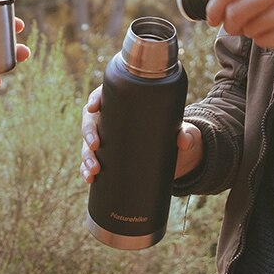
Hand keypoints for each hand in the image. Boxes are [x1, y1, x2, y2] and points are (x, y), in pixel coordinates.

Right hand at [80, 85, 203, 182]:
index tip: (94, 106)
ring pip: (87, 145)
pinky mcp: (108, 159)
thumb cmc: (175, 134)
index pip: (104, 95)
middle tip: (95, 145)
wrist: (177, 158)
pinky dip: (86, 171)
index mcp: (124, 104)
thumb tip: (184, 140)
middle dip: (88, 133)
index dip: (95, 98)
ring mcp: (108, 140)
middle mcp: (111, 120)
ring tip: (94, 170)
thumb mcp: (183, 131)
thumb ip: (186, 133)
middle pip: (90, 121)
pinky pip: (91, 163)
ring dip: (86, 157)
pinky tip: (89, 178)